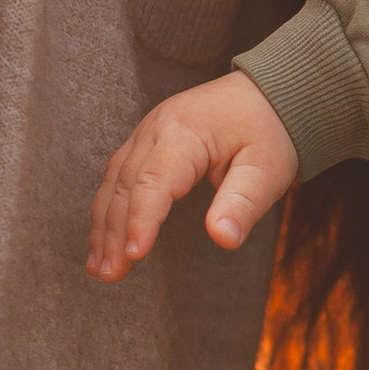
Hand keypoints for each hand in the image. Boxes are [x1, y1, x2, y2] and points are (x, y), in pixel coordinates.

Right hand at [85, 71, 297, 278]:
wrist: (267, 93)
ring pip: (114, 182)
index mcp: (185, 133)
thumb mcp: (269, 168)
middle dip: (114, 233)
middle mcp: (156, 129)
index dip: (141, 220)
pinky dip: (109, 210)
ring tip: (99, 268)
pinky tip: (104, 240)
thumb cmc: (269, 131)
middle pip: (126, 185)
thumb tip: (223, 239)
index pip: (153, 182)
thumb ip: (244, 202)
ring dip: (103, 226)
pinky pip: (118, 176)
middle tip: (111, 275)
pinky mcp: (146, 143)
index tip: (135, 255)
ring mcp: (147, 133)